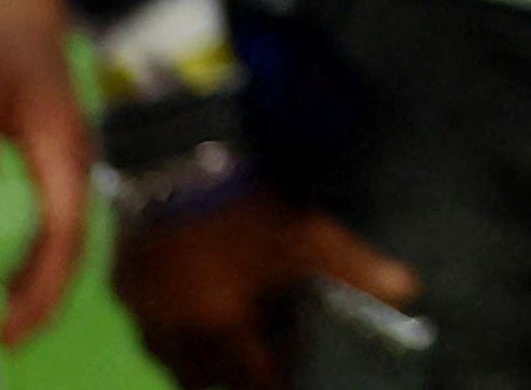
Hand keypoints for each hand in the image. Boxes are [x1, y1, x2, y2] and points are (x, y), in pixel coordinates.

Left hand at [0, 0, 87, 340]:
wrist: (20, 1)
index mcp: (62, 146)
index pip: (62, 231)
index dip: (40, 284)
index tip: (7, 325)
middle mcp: (73, 159)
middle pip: (70, 240)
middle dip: (43, 293)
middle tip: (6, 335)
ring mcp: (66, 158)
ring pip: (65, 232)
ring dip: (41, 278)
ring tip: (9, 317)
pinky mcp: (52, 156)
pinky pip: (54, 218)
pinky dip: (36, 255)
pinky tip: (10, 274)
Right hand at [111, 187, 415, 389]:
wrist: (179, 162)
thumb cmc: (248, 209)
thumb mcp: (309, 238)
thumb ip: (356, 270)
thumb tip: (410, 292)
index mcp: (220, 332)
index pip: (252, 380)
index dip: (276, 380)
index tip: (291, 377)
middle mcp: (173, 337)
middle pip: (204, 379)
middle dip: (233, 375)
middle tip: (259, 357)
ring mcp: (140, 315)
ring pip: (169, 359)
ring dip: (199, 357)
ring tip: (228, 335)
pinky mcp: (120, 289)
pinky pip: (146, 327)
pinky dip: (169, 328)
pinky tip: (190, 303)